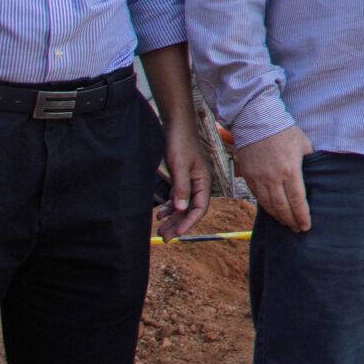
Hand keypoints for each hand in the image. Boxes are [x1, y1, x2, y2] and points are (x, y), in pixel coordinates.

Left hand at [155, 119, 211, 239]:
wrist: (176, 126)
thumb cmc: (180, 143)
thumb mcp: (179, 166)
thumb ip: (181, 188)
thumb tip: (180, 209)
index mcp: (203, 181)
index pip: (200, 208)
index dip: (189, 222)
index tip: (177, 233)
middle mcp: (199, 183)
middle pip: (190, 209)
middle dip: (178, 224)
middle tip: (165, 237)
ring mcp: (190, 181)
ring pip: (183, 205)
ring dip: (173, 218)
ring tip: (160, 229)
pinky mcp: (181, 178)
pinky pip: (177, 198)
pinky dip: (169, 207)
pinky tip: (160, 214)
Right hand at [234, 125, 312, 232]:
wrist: (257, 120)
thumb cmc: (284, 130)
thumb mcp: (304, 144)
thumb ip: (309, 161)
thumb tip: (313, 173)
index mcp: (291, 170)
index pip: (297, 201)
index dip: (302, 216)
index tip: (306, 226)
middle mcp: (274, 178)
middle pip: (282, 207)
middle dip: (291, 221)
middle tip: (297, 229)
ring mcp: (259, 178)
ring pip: (268, 205)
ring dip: (278, 217)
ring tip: (286, 224)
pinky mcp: (248, 176)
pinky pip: (257, 197)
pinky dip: (266, 207)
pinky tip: (272, 211)